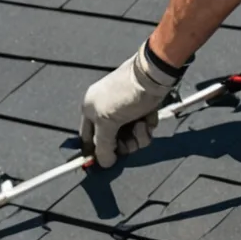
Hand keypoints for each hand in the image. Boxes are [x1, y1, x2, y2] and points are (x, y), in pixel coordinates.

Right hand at [80, 41, 184, 166]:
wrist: (152, 76)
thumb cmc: (125, 94)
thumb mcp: (107, 121)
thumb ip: (103, 144)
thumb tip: (103, 163)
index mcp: (90, 109)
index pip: (87, 138)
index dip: (96, 151)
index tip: (107, 161)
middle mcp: (106, 110)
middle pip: (112, 141)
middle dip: (124, 144)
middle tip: (130, 141)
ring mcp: (125, 110)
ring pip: (130, 137)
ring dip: (138, 136)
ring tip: (141, 124)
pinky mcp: (141, 110)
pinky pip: (143, 128)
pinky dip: (147, 126)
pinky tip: (148, 118)